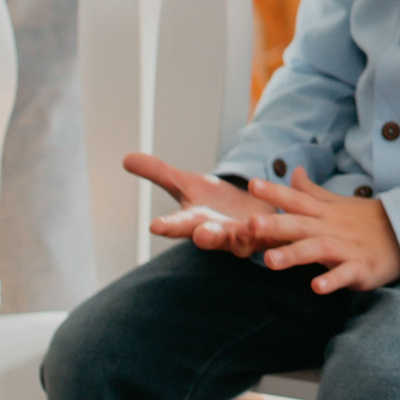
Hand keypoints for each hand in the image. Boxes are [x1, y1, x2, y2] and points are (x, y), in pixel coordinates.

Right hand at [126, 153, 271, 251]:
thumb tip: (126, 158)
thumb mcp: (186, 184)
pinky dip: (272, 229)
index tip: (156, 226)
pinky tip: (273, 220)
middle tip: (201, 233)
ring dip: (244, 235)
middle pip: (210, 238)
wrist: (249, 216)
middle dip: (206, 236)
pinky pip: (272, 235)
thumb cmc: (214, 204)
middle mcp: (219, 234)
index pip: (178, 225)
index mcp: (196, 222)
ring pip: (242, 241)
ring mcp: (245, 238)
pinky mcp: (269, 236)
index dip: (168, 226)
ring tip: (248, 225)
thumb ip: (159, 173)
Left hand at [243, 173, 399, 292]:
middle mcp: (332, 228)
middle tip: (250, 223)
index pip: (297, 199)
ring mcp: (347, 248)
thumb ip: (312, 191)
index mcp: (325, 213)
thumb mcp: (338, 203)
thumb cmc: (367, 220)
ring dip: (294, 253)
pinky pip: (346, 274)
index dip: (275, 192)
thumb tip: (293, 172)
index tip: (252, 184)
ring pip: (317, 249)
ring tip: (270, 261)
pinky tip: (316, 287)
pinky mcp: (362, 268)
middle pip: (300, 224)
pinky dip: (332, 280)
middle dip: (275, 224)